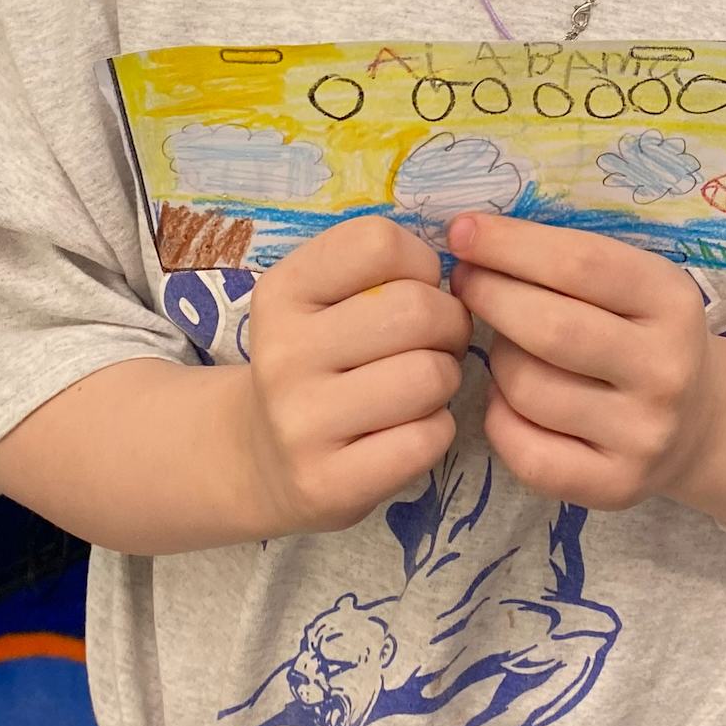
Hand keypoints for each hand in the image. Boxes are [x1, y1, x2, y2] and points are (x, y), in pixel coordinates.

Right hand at [241, 219, 470, 535]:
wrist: (258, 459)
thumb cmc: (316, 364)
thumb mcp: (320, 300)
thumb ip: (380, 270)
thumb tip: (467, 266)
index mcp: (283, 291)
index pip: (378, 242)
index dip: (419, 264)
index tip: (412, 289)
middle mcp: (283, 352)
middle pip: (416, 310)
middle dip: (449, 323)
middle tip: (436, 343)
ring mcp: (300, 422)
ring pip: (429, 375)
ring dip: (445, 378)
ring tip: (423, 386)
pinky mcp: (327, 482)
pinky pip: (427, 438)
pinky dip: (437, 430)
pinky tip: (410, 430)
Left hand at [448, 216, 719, 510]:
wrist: (700, 421)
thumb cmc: (643, 333)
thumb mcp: (634, 284)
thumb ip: (568, 261)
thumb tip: (471, 238)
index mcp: (672, 302)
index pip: (579, 264)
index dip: (510, 244)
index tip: (462, 231)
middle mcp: (665, 370)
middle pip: (550, 328)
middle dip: (489, 296)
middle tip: (464, 281)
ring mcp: (643, 434)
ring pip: (527, 388)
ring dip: (495, 358)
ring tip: (504, 344)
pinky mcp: (616, 485)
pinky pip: (525, 450)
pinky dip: (498, 416)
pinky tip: (506, 396)